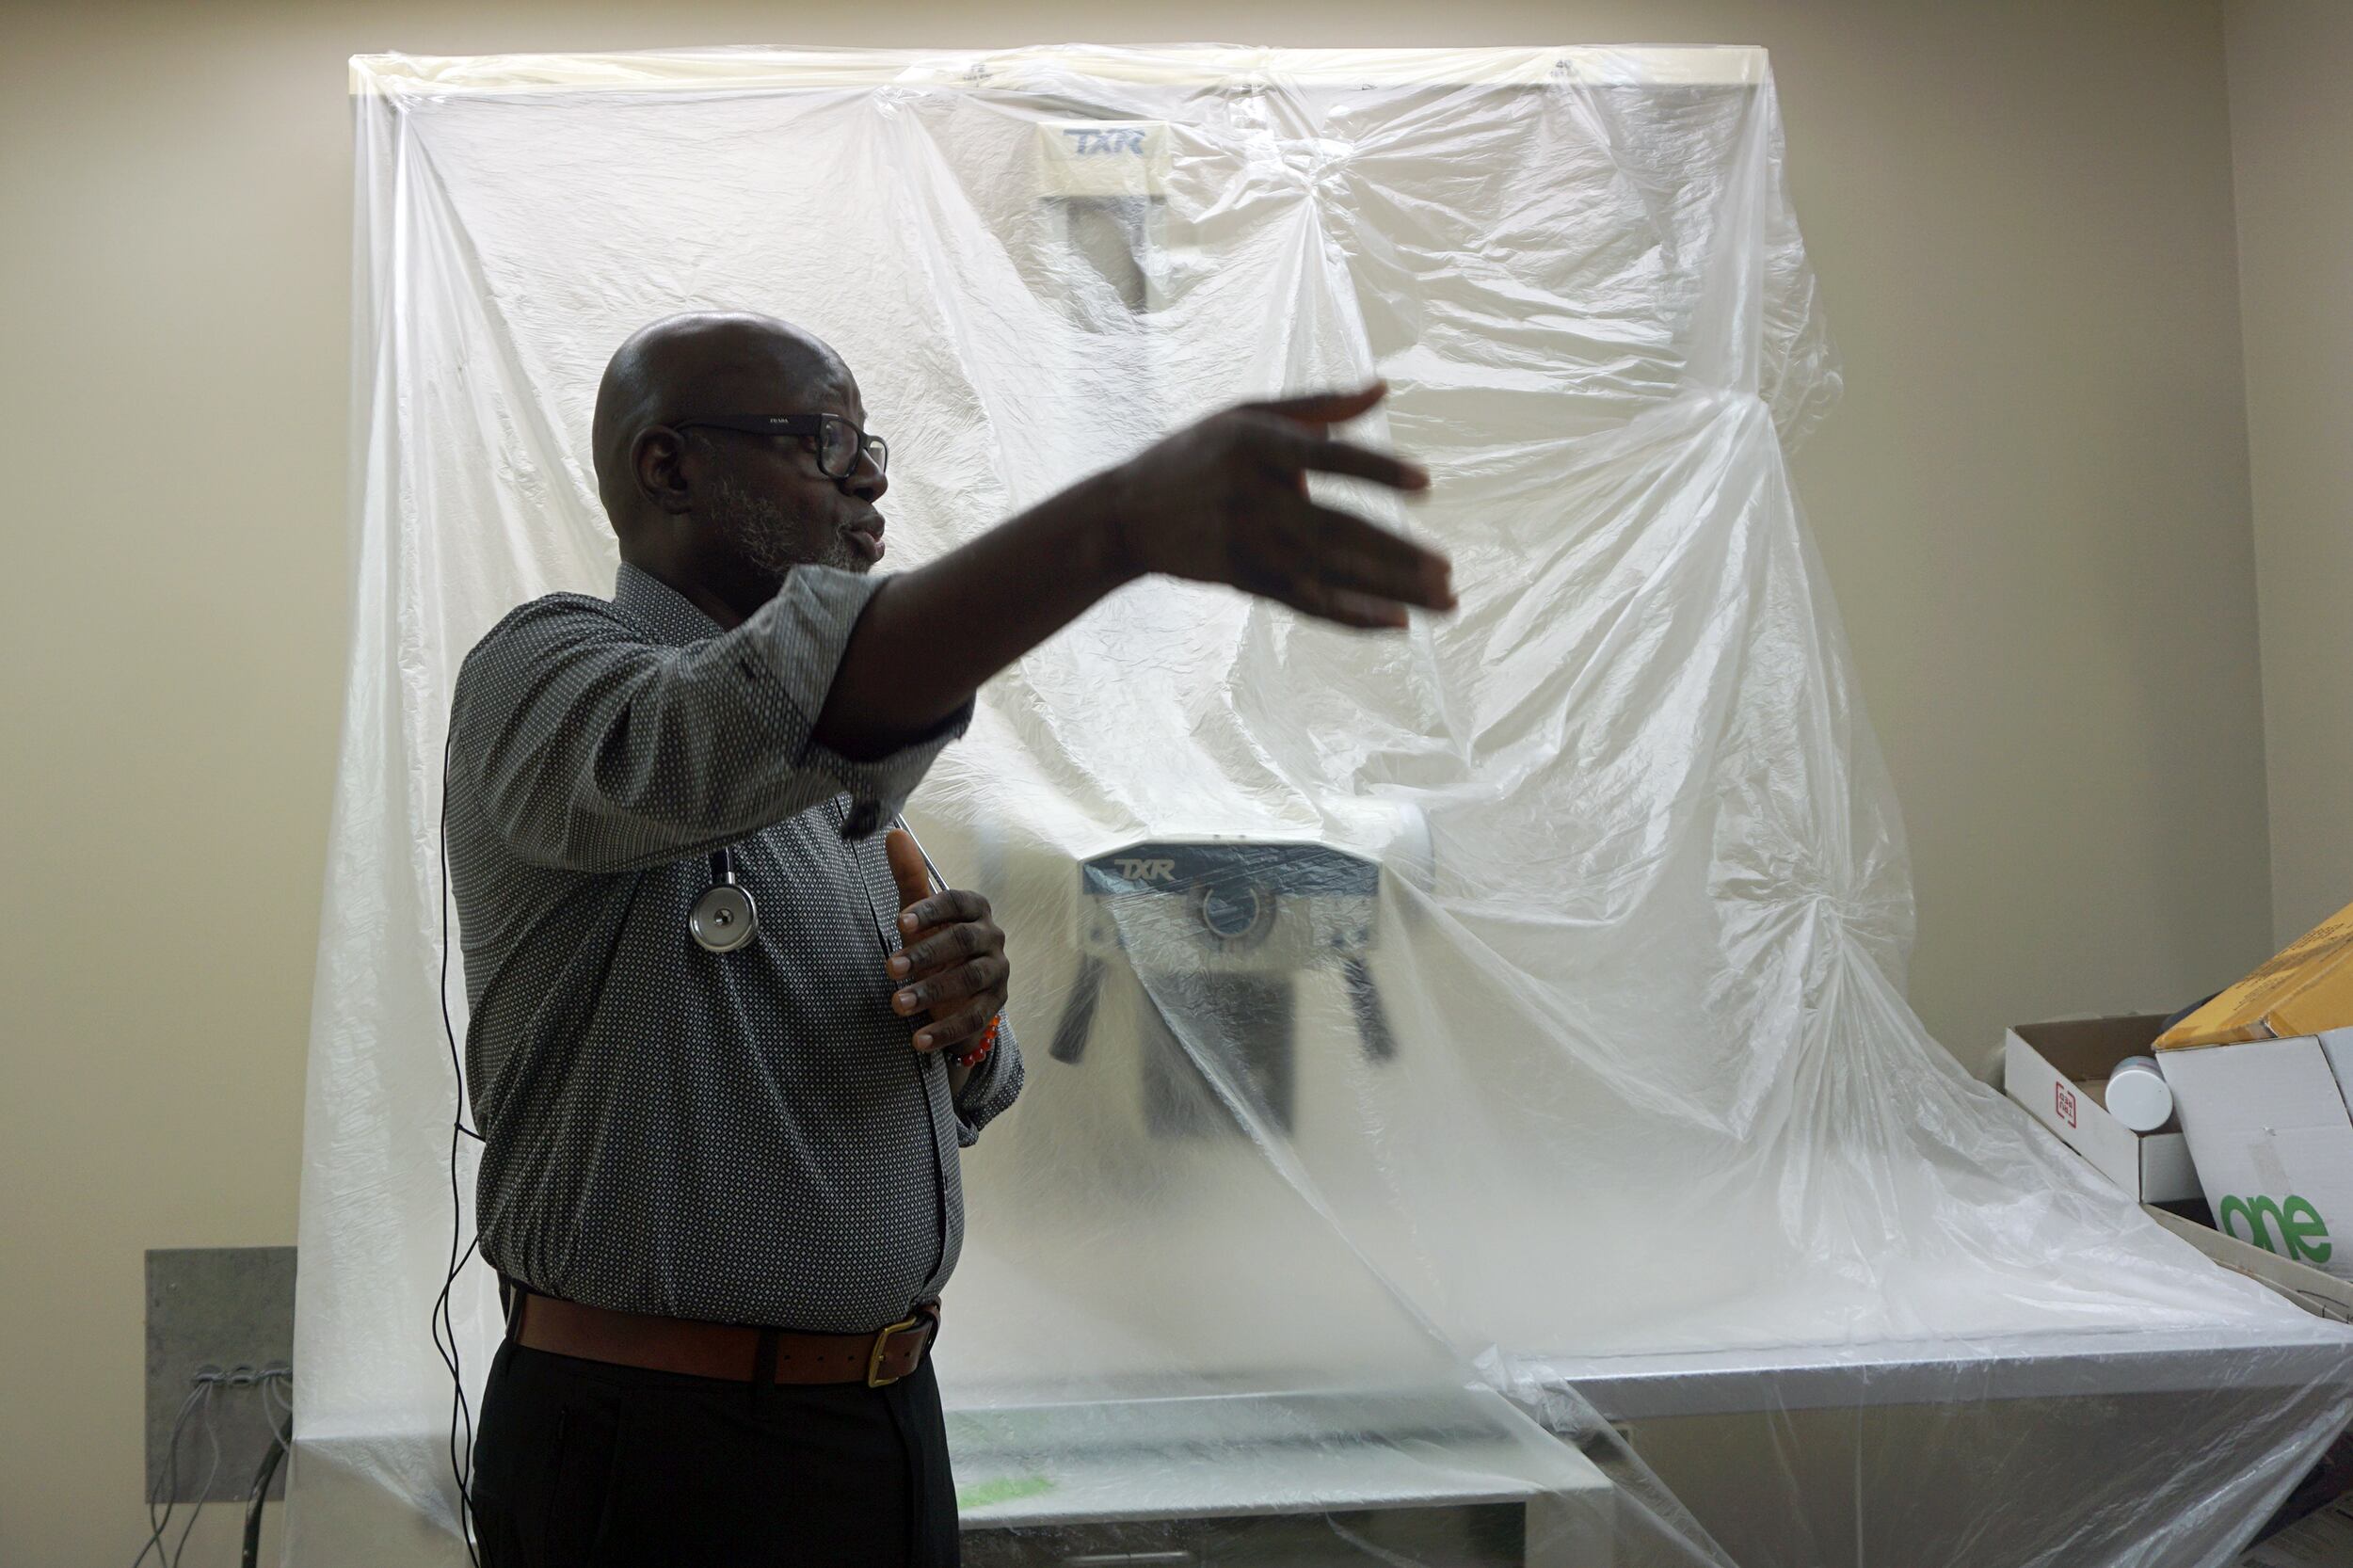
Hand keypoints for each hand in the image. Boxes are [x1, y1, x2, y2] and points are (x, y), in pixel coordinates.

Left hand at [882, 829, 1008, 1054]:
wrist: (958, 986)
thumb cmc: (935, 939)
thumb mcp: (919, 911)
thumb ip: (909, 876)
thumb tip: (893, 834)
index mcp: (976, 909)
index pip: (956, 902)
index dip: (929, 911)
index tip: (898, 923)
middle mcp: (993, 937)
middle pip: (963, 942)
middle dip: (925, 955)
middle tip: (888, 968)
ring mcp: (998, 971)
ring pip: (970, 980)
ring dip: (932, 992)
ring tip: (896, 1004)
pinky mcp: (996, 1004)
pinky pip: (975, 1018)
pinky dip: (946, 1030)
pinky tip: (917, 1041)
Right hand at [1101, 382, 1453, 629]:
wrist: (1129, 513)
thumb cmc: (1198, 453)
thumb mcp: (1247, 416)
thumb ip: (1317, 406)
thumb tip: (1383, 390)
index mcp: (1257, 446)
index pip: (1329, 459)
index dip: (1378, 470)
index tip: (1426, 484)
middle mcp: (1253, 497)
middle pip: (1337, 529)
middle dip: (1397, 553)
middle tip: (1448, 568)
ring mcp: (1248, 545)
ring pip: (1331, 573)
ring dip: (1390, 591)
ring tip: (1444, 600)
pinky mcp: (1245, 580)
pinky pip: (1308, 603)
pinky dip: (1352, 616)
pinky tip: (1396, 623)